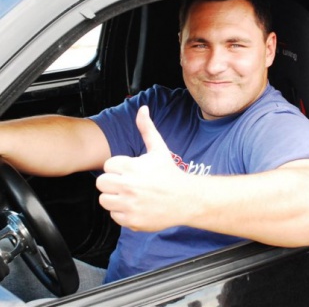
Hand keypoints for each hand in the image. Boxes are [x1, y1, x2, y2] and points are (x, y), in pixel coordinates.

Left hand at [96, 105, 190, 231]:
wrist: (186, 199)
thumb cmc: (170, 173)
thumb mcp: (159, 149)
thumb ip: (147, 128)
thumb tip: (142, 109)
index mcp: (132, 167)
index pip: (108, 166)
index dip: (119, 167)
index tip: (131, 170)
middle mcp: (128, 187)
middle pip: (101, 183)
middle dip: (113, 181)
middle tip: (127, 182)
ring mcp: (129, 205)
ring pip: (104, 200)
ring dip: (115, 197)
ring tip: (130, 194)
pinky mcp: (131, 221)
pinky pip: (114, 216)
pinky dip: (122, 212)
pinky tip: (136, 205)